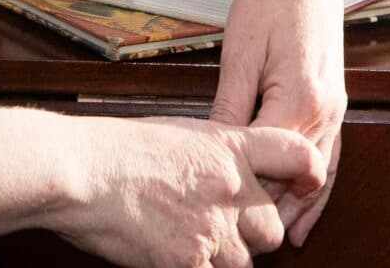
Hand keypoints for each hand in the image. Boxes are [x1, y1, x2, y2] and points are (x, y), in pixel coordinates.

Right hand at [47, 114, 323, 267]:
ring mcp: (212, 229)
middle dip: (251, 236)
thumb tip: (230, 181)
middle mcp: (231, 187)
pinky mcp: (189, 263)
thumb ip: (212, 159)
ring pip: (242, 263)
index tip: (306, 183)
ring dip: (221, 260)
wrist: (81, 172)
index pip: (298, 154)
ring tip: (184, 242)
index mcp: (230, 147)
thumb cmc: (115, 149)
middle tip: (219, 231)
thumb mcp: (177, 135)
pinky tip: (170, 258)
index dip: (309, 173)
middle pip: (272, 229)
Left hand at [210, 0, 346, 247]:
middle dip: (270, 210)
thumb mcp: (239, 54)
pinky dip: (320, 190)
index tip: (217, 215)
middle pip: (297, 177)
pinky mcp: (335, 102)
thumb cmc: (265, 0)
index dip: (243, 191)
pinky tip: (307, 217)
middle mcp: (325, 108)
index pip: (268, 163)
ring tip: (276, 244)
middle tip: (240, 241)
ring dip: (297, 207)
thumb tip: (214, 153)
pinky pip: (331, 157)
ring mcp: (335, 107)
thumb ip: (230, 107)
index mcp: (299, 97)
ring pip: (318, 175)